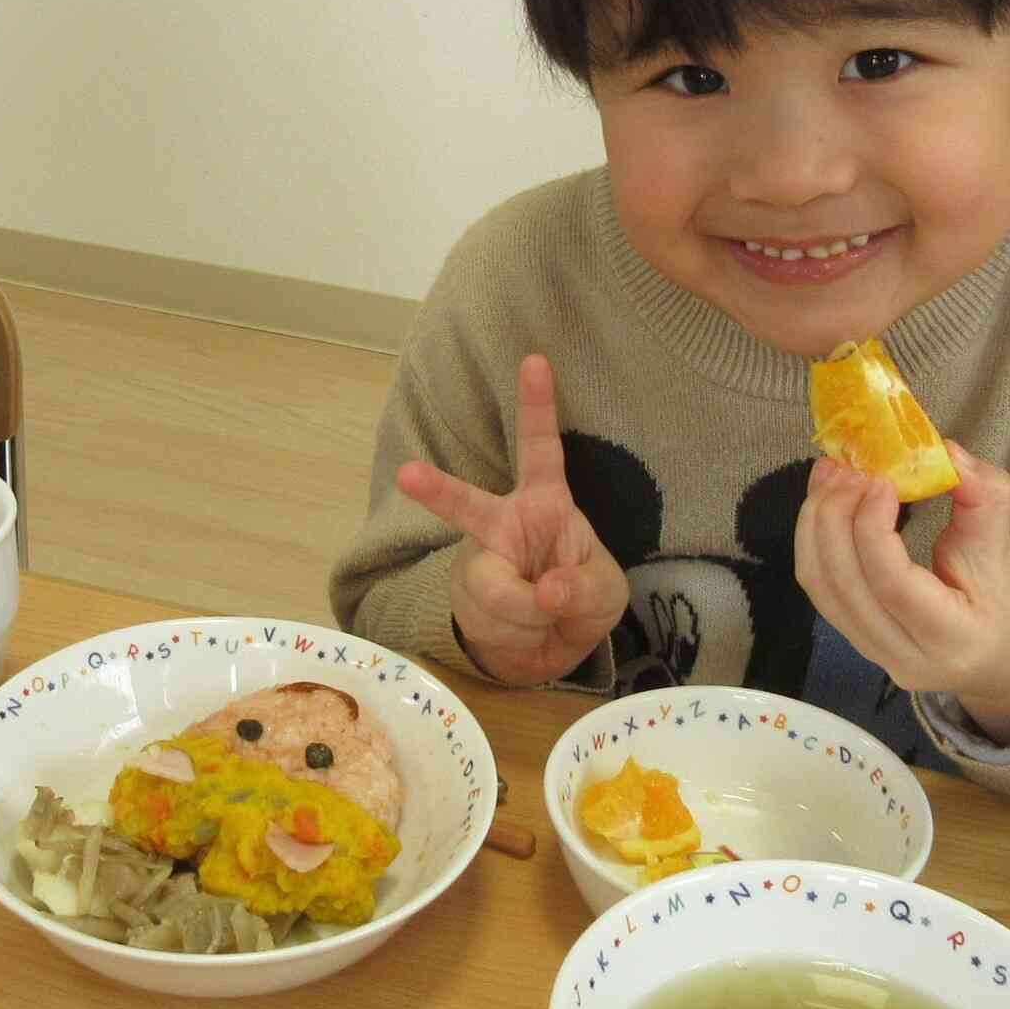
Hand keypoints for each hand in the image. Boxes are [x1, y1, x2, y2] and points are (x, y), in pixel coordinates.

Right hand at [396, 353, 628, 685]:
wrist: (548, 648)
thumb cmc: (578, 596)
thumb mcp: (603, 591)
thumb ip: (581, 587)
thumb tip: (544, 592)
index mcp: (545, 502)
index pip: (541, 448)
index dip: (536, 405)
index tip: (535, 360)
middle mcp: (502, 524)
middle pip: (466, 505)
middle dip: (437, 491)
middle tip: (406, 475)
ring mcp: (478, 562)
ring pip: (496, 591)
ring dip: (531, 614)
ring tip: (547, 616)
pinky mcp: (467, 600)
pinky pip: (495, 623)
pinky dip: (521, 635)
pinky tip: (527, 631)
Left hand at [794, 443, 1009, 739]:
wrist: (1009, 657)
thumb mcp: (1006, 548)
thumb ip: (983, 496)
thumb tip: (946, 450)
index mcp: (954, 639)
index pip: (893, 584)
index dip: (873, 527)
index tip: (879, 478)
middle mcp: (906, 659)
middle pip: (843, 586)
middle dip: (833, 516)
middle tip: (848, 467)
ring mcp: (875, 656)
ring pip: (820, 588)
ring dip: (815, 524)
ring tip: (831, 474)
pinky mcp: (857, 641)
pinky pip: (821, 590)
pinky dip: (815, 540)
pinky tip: (827, 500)